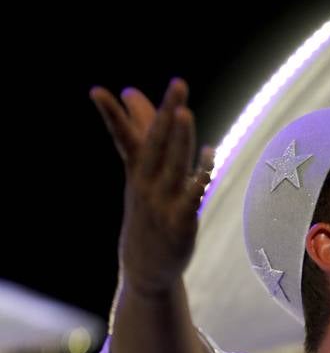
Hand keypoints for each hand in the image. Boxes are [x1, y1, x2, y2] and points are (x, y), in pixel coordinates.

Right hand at [91, 79, 213, 295]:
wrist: (146, 269)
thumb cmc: (147, 216)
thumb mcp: (141, 179)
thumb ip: (141, 139)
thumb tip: (133, 99)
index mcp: (136, 173)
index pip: (123, 139)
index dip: (112, 117)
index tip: (97, 91)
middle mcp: (146, 184)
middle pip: (156, 144)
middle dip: (164, 113)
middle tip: (178, 83)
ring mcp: (163, 202)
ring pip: (173, 164)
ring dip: (180, 139)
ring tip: (184, 112)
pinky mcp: (181, 221)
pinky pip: (193, 193)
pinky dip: (201, 173)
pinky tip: (210, 153)